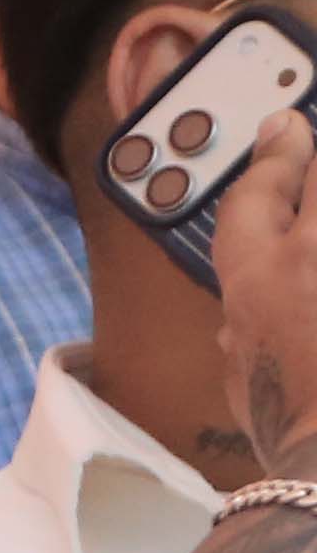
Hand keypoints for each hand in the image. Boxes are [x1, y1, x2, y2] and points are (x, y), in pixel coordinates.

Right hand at [215, 108, 316, 474]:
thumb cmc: (287, 425)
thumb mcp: (242, 372)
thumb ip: (247, 325)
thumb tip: (246, 319)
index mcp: (257, 274)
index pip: (260, 187)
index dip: (274, 150)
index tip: (284, 127)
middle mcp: (314, 253)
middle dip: (313, 158)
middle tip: (311, 144)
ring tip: (312, 233)